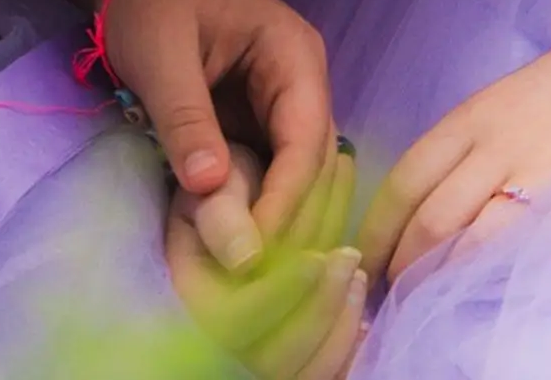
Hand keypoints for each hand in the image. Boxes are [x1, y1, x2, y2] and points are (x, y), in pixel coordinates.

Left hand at [99, 0, 336, 269]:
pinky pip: (266, 172)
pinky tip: (229, 244)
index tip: (255, 254)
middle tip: (247, 278)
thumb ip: (186, 117)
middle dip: (286, 220)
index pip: (308, 142)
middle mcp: (303, 84)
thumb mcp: (160, 52)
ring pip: (294, 177)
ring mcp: (282, 106)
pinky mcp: (256, 123)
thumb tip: (209, 187)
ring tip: (239, 270)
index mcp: (295, 56)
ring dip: (271, 220)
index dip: (287, 200)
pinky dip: (251, 207)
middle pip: (313, 166)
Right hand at [167, 140, 366, 379]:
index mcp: (193, 300)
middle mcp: (220, 340)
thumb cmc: (223, 191)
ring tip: (356, 272)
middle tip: (350, 258)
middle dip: (320, 309)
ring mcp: (256, 352)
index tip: (317, 257)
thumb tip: (246, 260)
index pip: (235, 320)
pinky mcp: (288, 352)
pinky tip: (357, 294)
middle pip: (274, 358)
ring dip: (338, 324)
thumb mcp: (211, 189)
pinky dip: (345, 339)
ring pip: (302, 370)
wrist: (237, 208)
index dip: (279, 293)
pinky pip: (320, 370)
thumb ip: (222, 215)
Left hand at [357, 0, 550, 285]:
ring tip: (420, 306)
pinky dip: (478, 273)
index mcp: (477, 114)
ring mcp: (528, 171)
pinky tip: (473, 292)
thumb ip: (489, 139)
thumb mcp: (527, 96)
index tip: (367, 259)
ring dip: (428, 277)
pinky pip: (505, 245)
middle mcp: (490, 142)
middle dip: (395, 263)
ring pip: (453, 237)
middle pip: (420, 216)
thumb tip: (455, 190)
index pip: (403, 179)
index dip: (377, 228)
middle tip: (386, 296)